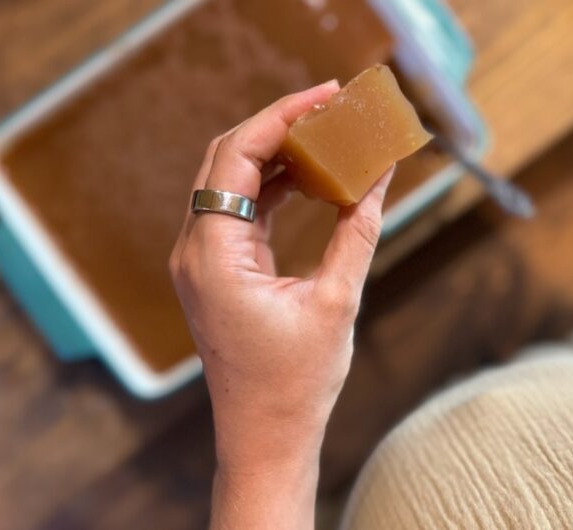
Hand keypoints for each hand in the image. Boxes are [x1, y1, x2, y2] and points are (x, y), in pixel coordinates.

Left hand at [169, 80, 393, 528]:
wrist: (264, 436)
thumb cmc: (296, 383)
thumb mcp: (337, 301)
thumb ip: (357, 230)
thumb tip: (378, 176)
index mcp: (213, 255)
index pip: (236, 156)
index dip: (282, 116)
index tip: (326, 95)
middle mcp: (194, 251)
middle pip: (227, 158)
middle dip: (279, 126)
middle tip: (331, 107)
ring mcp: (200, 260)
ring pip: (229, 181)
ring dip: (276, 154)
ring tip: (328, 137)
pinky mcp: (215, 270)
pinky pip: (238, 210)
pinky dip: (272, 187)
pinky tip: (310, 177)